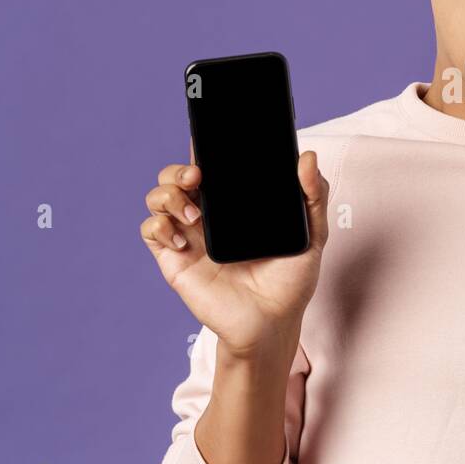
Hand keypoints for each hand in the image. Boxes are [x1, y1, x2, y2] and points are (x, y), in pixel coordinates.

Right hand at [140, 142, 330, 358]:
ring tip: (193, 212)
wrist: (273, 322)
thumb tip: (309, 158)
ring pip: (158, 197)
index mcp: (235, 204)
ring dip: (168, 194)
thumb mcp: (312, 234)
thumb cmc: (290, 280)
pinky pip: (151, 230)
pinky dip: (159, 226)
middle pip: (177, 176)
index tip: (207, 141)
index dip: (203, 149)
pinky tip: (182, 239)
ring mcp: (189, 235)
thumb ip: (313, 196)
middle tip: (198, 176)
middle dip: (179, 168)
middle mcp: (208, 215)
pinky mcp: (175, 259)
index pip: (212, 166)